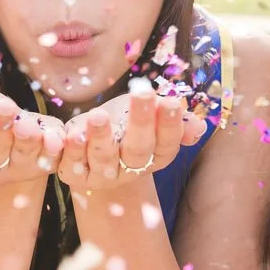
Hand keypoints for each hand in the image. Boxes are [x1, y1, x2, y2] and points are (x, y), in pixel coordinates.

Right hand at [0, 88, 62, 189]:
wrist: (5, 121)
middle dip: (0, 128)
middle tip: (5, 108)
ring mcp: (16, 171)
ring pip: (22, 155)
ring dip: (27, 138)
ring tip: (27, 123)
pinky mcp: (41, 166)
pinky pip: (49, 159)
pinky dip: (53, 148)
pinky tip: (54, 138)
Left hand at [57, 90, 207, 193]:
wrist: (91, 155)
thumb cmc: (125, 127)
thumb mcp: (150, 118)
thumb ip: (174, 120)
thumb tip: (199, 126)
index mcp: (154, 157)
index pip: (166, 145)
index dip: (169, 125)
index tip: (171, 101)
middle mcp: (129, 170)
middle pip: (137, 150)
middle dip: (141, 122)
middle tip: (142, 93)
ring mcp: (101, 175)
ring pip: (103, 158)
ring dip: (101, 137)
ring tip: (99, 115)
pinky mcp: (74, 175)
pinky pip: (71, 162)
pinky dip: (70, 147)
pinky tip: (70, 132)